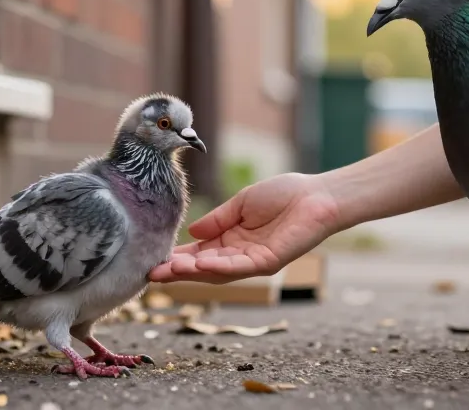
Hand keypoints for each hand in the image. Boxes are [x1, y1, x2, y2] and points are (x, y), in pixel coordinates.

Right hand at [149, 173, 340, 283]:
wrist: (317, 196)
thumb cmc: (284, 195)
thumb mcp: (241, 203)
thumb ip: (218, 219)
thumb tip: (191, 231)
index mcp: (231, 238)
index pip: (199, 251)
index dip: (177, 256)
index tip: (154, 258)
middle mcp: (239, 254)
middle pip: (202, 267)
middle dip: (177, 270)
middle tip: (152, 273)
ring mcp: (252, 261)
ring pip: (216, 272)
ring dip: (192, 272)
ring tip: (168, 271)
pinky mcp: (267, 262)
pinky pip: (238, 267)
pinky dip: (218, 267)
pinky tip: (200, 264)